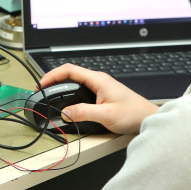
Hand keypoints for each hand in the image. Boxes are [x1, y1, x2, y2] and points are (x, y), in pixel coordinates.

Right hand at [40, 64, 158, 134]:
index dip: (52, 75)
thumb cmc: (134, 114)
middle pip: (69, 74)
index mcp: (98, 79)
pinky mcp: (101, 95)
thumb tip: (65, 113)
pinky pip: (81, 90)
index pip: (69, 70)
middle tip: (42, 90)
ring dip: (61, 87)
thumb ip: (83, 113)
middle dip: (53, 80)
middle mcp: (98, 80)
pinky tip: (66, 102)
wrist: (149, 119)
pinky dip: (70, 95)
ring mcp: (100, 87)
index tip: (42, 84)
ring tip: (51, 95)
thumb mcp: (106, 115)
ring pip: (75, 83)